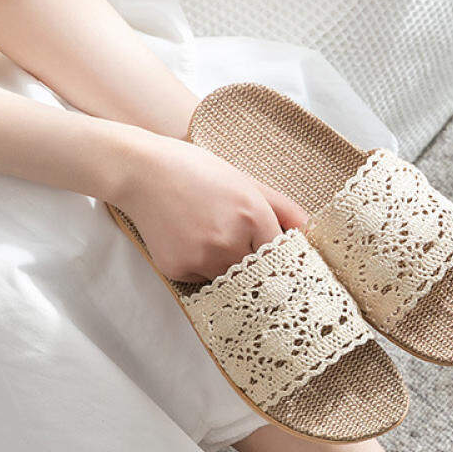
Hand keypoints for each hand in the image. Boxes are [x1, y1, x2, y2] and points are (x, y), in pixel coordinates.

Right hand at [111, 131, 308, 281]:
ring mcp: (202, 259)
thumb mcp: (246, 182)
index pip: (284, 258)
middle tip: (245, 251)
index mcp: (252, 217)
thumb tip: (312, 233)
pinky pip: (204, 281)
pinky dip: (203, 268)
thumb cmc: (196, 171)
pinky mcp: (178, 270)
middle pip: (260, 274)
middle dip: (258, 267)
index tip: (287, 267)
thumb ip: (284, 209)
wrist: (140, 170)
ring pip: (232, 281)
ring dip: (230, 268)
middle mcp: (229, 243)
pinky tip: (191, 241)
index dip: (284, 261)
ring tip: (212, 237)